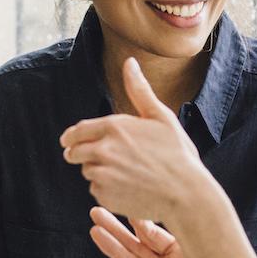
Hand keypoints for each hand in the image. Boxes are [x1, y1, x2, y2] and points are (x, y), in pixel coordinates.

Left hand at [60, 57, 210, 222]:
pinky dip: (107, 190)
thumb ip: (139, 90)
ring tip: (125, 173)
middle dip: (82, 154)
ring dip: (98, 171)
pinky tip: (128, 187)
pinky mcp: (105, 195)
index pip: (76, 131)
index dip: (72, 137)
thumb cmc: (178, 153)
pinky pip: (96, 190)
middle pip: (74, 153)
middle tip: (102, 158)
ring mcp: (102, 174)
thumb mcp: (161, 117)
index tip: (71, 141)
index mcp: (114, 126)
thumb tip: (129, 62)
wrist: (186, 193)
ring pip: (87, 171)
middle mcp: (103, 149)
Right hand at [90, 206, 214, 257]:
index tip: (124, 203)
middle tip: (96, 213)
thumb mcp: (202, 250)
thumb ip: (182, 234)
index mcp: (177, 252)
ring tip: (96, 233)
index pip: (151, 234)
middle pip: (135, 247)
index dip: (137, 220)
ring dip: (113, 251)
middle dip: (114, 230)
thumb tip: (163, 209)